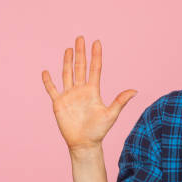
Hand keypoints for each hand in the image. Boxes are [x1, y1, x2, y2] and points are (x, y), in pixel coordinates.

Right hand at [41, 35, 137, 150]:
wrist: (84, 143)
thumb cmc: (99, 131)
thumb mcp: (111, 115)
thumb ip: (120, 101)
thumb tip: (135, 90)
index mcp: (93, 91)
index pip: (95, 69)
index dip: (95, 55)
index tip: (97, 42)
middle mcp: (81, 90)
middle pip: (80, 67)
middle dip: (80, 53)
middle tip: (80, 38)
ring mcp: (69, 96)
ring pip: (67, 74)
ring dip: (67, 61)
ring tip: (68, 48)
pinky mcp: (58, 103)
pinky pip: (52, 89)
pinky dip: (48, 81)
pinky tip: (46, 72)